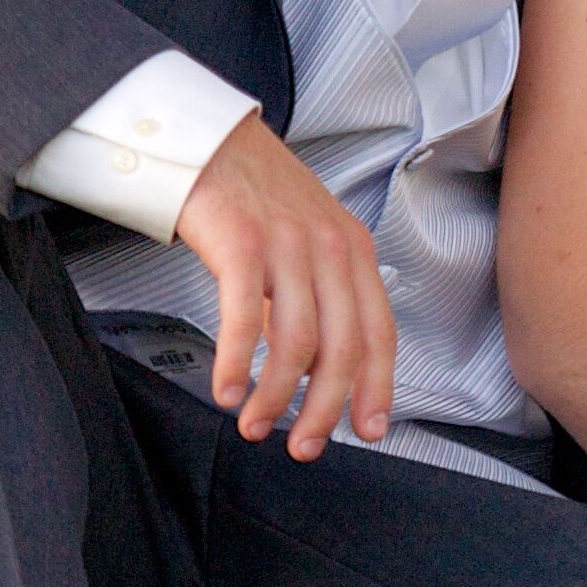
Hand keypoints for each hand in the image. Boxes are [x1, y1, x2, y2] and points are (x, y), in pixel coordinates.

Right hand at [173, 114, 393, 459]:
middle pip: (342, 348)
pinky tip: (226, 391)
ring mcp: (288, 245)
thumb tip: (314, 368)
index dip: (377, 388)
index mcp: (355, 251)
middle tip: (303, 446)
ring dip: (276, 396)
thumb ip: (317, 298)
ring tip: (255, 425)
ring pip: (296, 342)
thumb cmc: (255, 196)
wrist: (207, 140)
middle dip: (325, 409)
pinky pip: (244, 318)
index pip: (379, 332)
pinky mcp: (241, 243)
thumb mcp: (307, 241)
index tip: (367, 430)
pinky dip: (236, 363)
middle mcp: (331, 248)